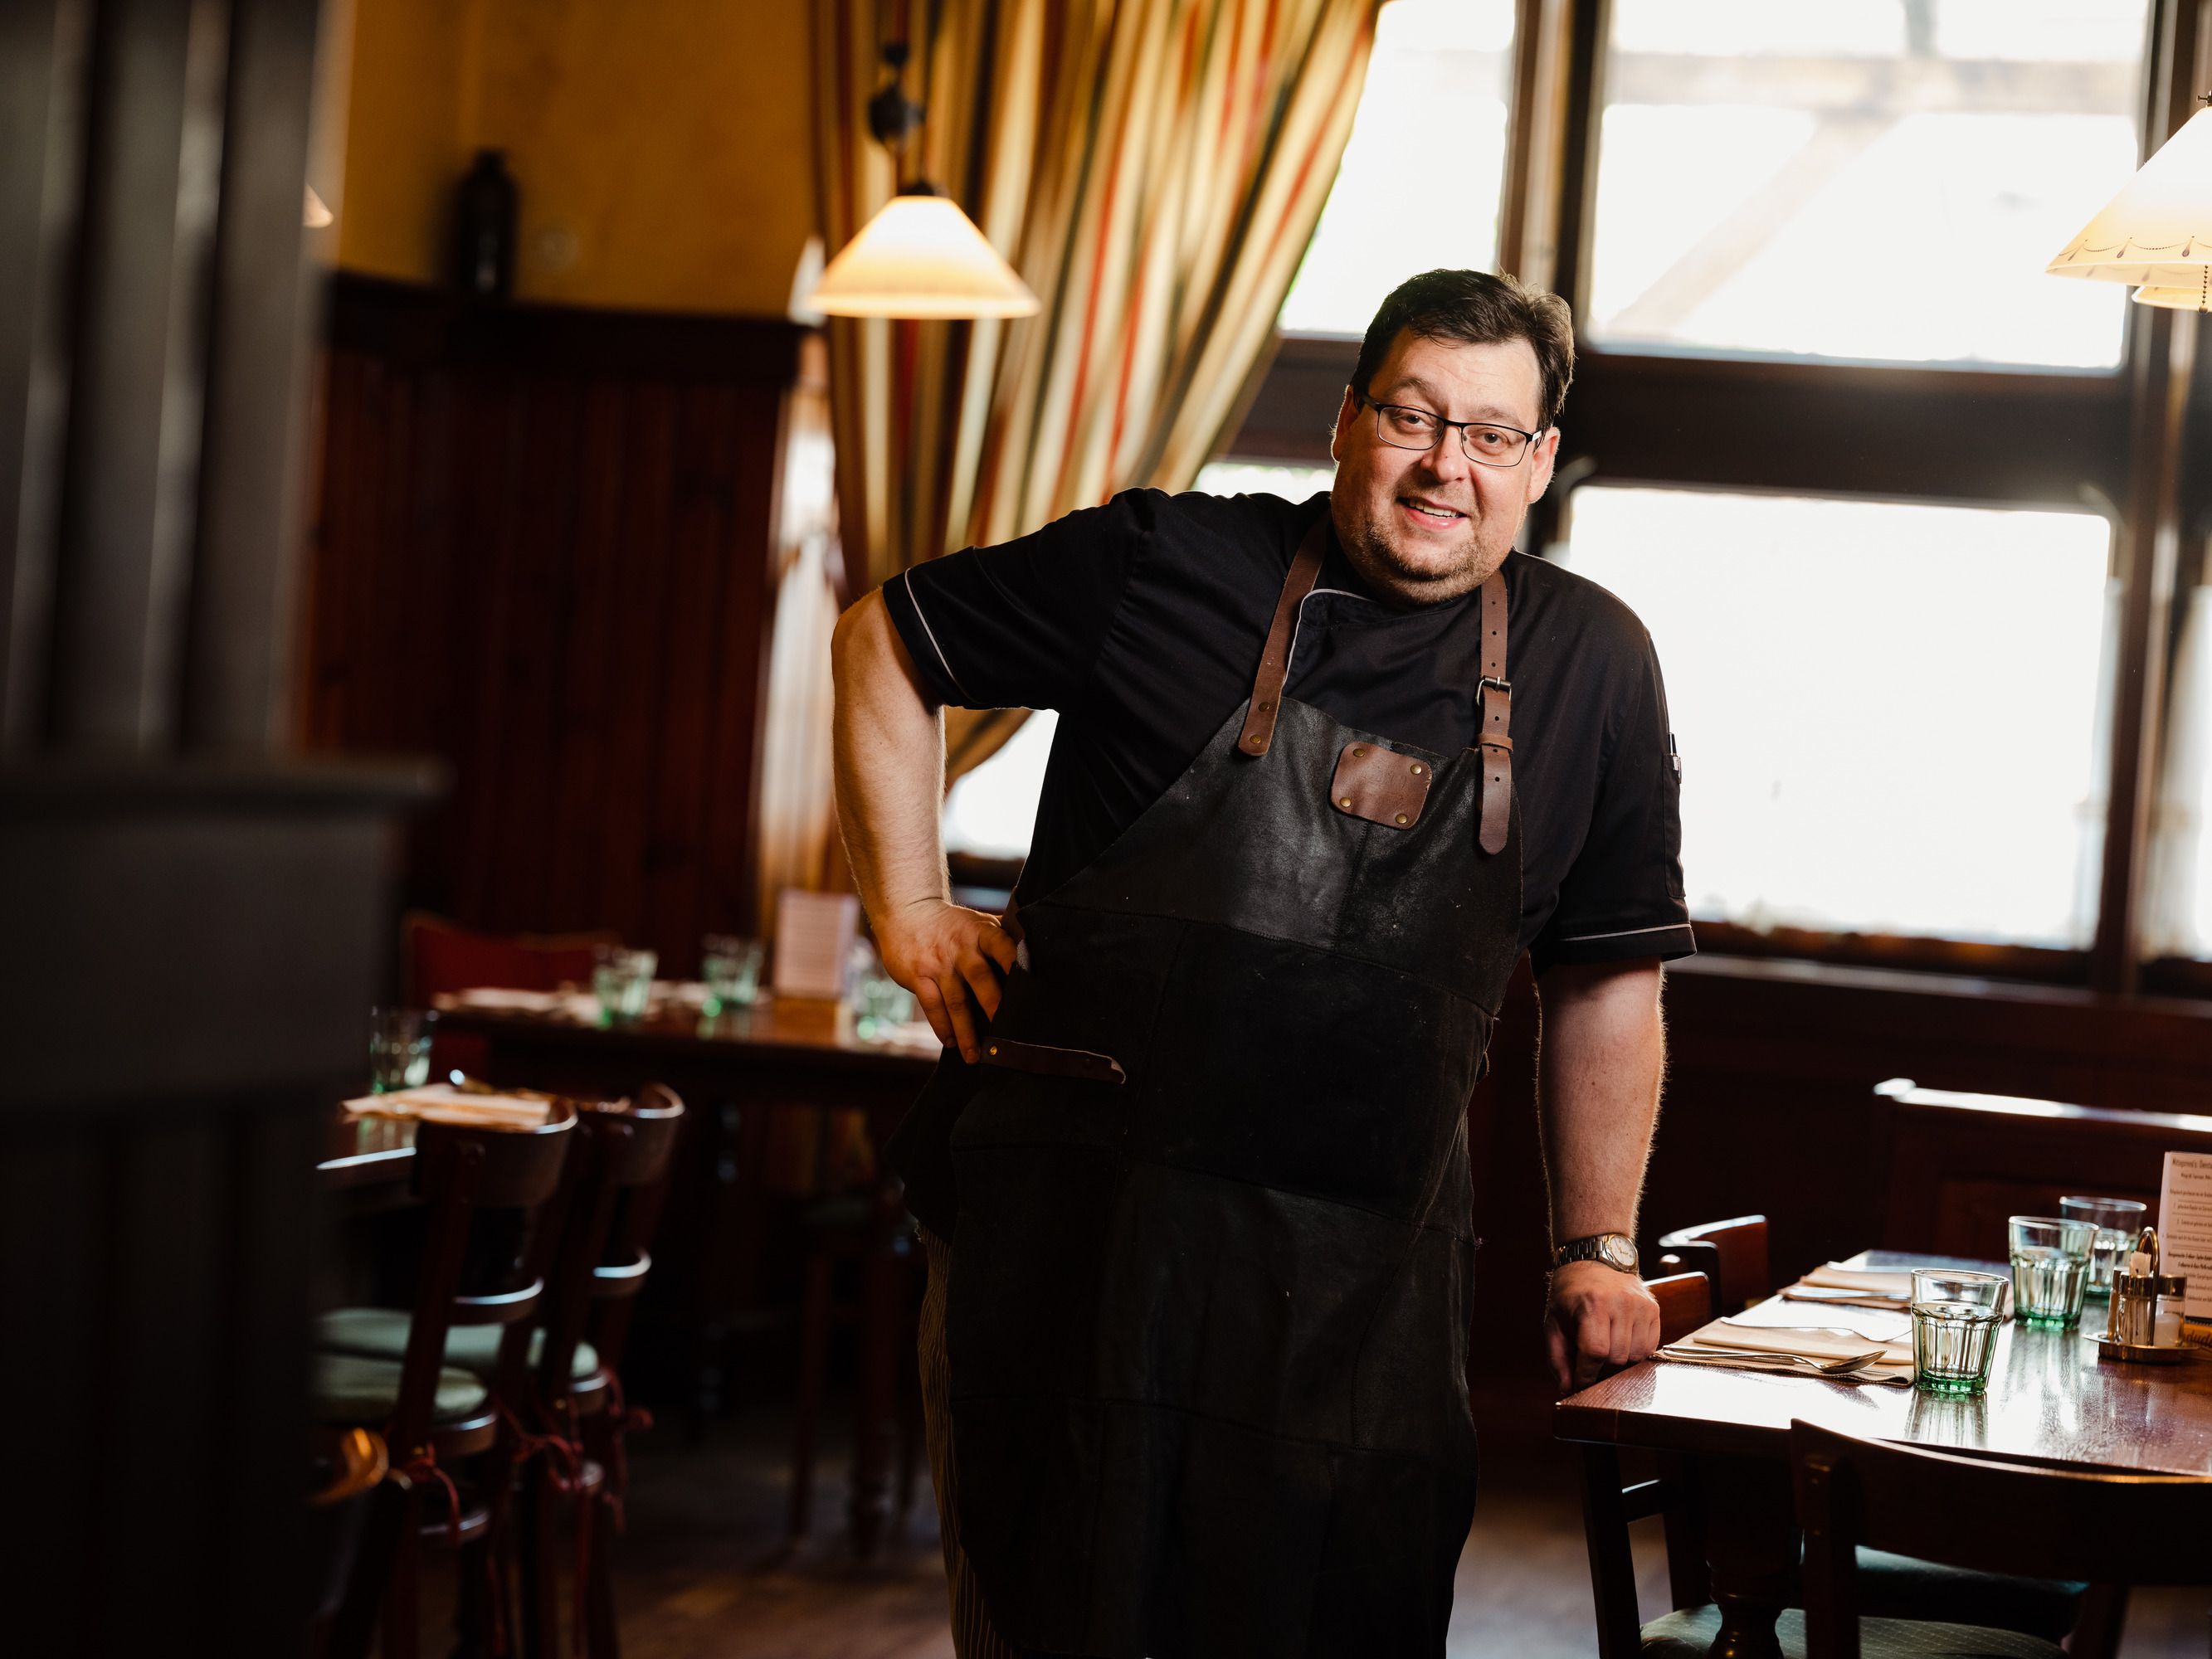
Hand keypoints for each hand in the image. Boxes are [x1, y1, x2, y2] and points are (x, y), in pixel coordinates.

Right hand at [874, 899, 1018, 1063]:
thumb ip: (1003, 935)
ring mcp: (939, 963)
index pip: (1003, 946)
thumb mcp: (978, 922)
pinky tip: (951, 1042)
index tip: (1030, 988)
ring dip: (966, 1031)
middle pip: (981, 978)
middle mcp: (962, 947)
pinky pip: (932, 1005)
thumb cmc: (952, 924)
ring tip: (976, 1056)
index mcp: (982, 932)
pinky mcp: (918, 975)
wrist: (907, 911)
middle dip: (994, 1007)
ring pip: (956, 1001)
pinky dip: (942, 1026)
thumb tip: (1037, 947)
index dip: (1016, 964)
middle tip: (1008, 1035)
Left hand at [1544, 1261, 1660, 1391]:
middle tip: (1591, 1359)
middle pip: (1617, 1357)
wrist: (1594, 1260)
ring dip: (1619, 1360)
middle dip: (1601, 1366)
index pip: (1595, 1352)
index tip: (1580, 1382)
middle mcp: (1620, 1302)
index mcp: (1592, 1304)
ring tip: (1606, 1346)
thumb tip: (1567, 1388)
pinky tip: (1621, 1340)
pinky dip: (1635, 1351)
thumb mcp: (1553, 1322)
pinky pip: (1649, 1346)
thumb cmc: (1571, 1295)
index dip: (1586, 1374)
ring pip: (1635, 1355)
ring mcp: (1640, 1305)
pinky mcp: (1653, 1308)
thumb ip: (1557, 1357)